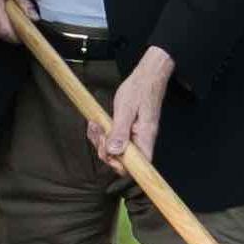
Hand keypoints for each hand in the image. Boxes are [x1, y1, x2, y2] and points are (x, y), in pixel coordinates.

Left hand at [96, 47, 176, 166]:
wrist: (147, 77)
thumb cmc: (140, 89)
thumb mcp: (126, 108)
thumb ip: (120, 131)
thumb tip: (114, 151)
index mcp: (145, 137)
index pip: (137, 166)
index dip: (120, 165)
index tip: (108, 151)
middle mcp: (141, 141)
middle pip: (122, 161)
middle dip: (105, 150)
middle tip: (99, 132)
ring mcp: (135, 137)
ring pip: (115, 151)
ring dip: (101, 141)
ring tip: (96, 125)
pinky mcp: (128, 132)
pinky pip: (113, 141)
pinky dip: (102, 134)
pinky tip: (97, 124)